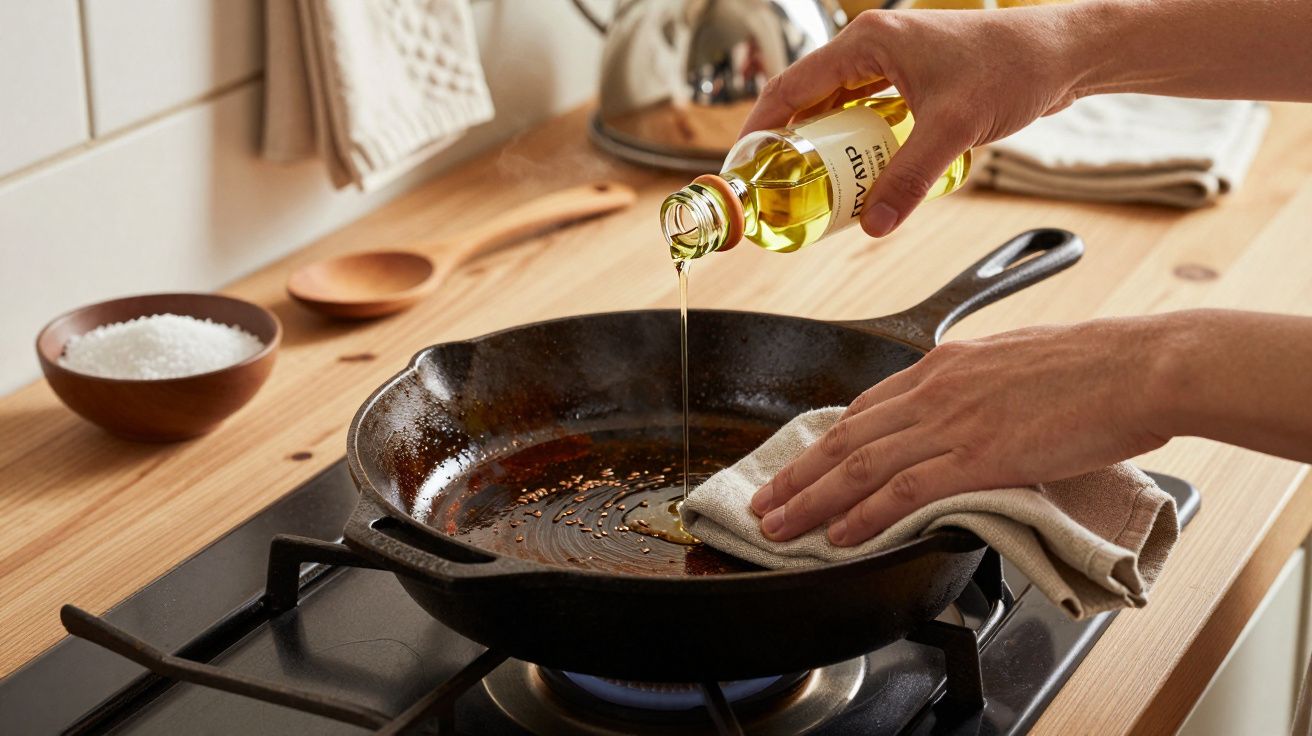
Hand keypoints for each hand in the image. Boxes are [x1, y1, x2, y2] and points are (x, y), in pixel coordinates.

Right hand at [740, 6, 1081, 236]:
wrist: (1064, 54)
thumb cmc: (1012, 68)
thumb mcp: (952, 129)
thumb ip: (908, 179)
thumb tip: (874, 225)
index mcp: (868, 41)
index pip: (792, 86)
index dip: (761, 127)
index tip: (744, 165)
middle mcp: (874, 46)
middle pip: (810, 98)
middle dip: (791, 144)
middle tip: (776, 187)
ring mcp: (894, 61)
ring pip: (839, 107)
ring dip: (825, 145)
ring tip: (810, 186)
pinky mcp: (915, 78)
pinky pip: (868, 112)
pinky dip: (857, 141)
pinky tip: (858, 172)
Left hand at [750, 316, 1175, 545]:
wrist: (1140, 366)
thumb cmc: (1096, 366)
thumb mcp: (1018, 364)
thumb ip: (979, 391)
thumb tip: (971, 414)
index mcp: (944, 365)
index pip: (864, 409)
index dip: (824, 443)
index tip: (800, 465)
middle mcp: (935, 390)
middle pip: (845, 438)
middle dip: (797, 475)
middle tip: (763, 503)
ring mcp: (952, 422)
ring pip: (859, 465)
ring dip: (812, 500)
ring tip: (779, 527)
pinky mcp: (977, 456)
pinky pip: (903, 489)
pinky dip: (863, 514)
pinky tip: (839, 534)